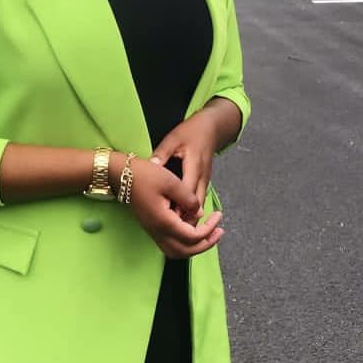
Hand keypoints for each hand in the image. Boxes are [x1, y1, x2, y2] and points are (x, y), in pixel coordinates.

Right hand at [112, 154, 222, 259]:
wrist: (120, 175)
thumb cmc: (144, 175)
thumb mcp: (171, 181)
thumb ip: (188, 199)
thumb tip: (199, 212)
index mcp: (164, 221)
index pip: (192, 237)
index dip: (208, 230)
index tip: (218, 215)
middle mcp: (157, 231)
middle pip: (185, 251)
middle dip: (205, 244)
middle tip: (219, 232)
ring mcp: (153, 231)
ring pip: (176, 251)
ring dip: (194, 246)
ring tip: (209, 234)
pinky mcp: (152, 228)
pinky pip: (170, 244)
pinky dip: (184, 242)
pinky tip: (192, 228)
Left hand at [150, 109, 220, 224]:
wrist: (210, 128)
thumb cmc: (190, 132)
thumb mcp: (174, 139)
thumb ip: (162, 153)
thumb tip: (152, 164)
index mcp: (195, 167)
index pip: (188, 193)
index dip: (179, 208)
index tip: (168, 221)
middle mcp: (203, 178)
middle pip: (197, 206)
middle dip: (186, 221)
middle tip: (170, 234)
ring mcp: (205, 183)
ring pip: (199, 208)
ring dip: (188, 219)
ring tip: (173, 233)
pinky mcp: (203, 184)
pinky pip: (198, 203)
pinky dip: (189, 213)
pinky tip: (177, 221)